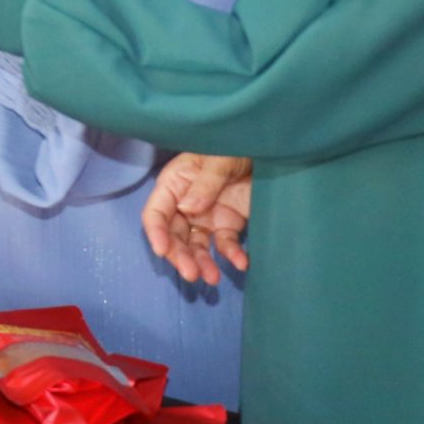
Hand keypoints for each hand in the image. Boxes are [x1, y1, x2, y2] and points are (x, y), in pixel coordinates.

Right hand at [141, 153, 252, 285]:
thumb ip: (204, 183)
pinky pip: (226, 244)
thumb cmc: (234, 145)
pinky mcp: (228, 224)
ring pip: (197, 245)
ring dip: (202, 262)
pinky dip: (232, 255)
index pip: (156, 213)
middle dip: (180, 256)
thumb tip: (188, 208)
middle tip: (191, 274)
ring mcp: (207, 215)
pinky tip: (241, 262)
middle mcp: (186, 203)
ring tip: (212, 279)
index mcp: (175, 184)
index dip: (156, 232)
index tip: (162, 250)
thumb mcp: (219, 159)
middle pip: (175, 235)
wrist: (266, 149)